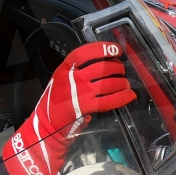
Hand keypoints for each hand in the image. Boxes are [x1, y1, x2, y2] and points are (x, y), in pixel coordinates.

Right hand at [1, 41, 135, 174]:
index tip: (115, 49)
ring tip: (126, 84)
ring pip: (108, 83)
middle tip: (121, 71)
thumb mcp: (61, 80)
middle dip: (117, 67)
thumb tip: (104, 63)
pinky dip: (122, 97)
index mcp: (64, 68)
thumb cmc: (55, 102)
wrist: (46, 126)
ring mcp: (79, 92)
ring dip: (122, 83)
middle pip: (102, 67)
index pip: (85, 52)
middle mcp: (71, 78)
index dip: (103, 48)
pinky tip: (129, 96)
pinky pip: (109, 100)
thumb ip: (77, 70)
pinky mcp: (85, 107)